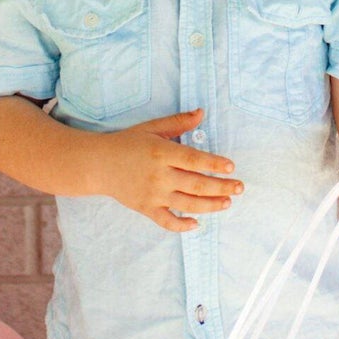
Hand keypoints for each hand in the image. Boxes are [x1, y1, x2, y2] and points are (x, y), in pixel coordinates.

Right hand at [92, 108, 242, 232]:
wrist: (98, 164)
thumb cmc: (127, 143)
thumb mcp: (152, 128)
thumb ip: (178, 122)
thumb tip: (202, 113)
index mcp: (161, 152)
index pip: (194, 160)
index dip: (214, 164)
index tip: (231, 167)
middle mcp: (159, 175)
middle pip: (197, 185)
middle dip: (222, 187)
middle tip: (240, 187)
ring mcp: (153, 195)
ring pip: (187, 204)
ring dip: (210, 206)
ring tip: (227, 203)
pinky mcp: (146, 209)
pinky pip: (167, 222)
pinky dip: (182, 226)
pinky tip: (196, 223)